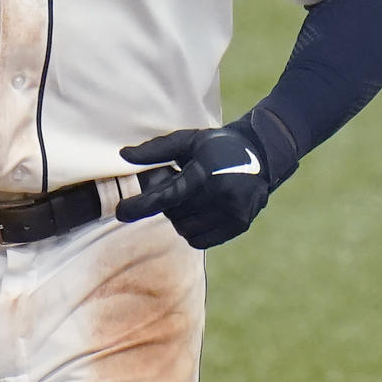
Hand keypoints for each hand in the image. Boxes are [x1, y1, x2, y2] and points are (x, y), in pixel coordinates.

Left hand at [116, 117, 288, 248]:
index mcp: (207, 172)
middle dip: (165, 202)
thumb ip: (155, 150)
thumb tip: (123, 156)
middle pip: (175, 214)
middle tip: (173, 184)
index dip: (141, 204)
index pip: (168, 195)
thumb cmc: (216, 145)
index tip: (121, 211)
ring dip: (178, 216)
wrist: (261, 154)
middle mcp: (222, 195)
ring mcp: (233, 212)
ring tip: (189, 195)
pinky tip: (198, 209)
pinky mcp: (240, 225)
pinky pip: (201, 240)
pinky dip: (192, 229)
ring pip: (186, 229)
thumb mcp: (186, 140)